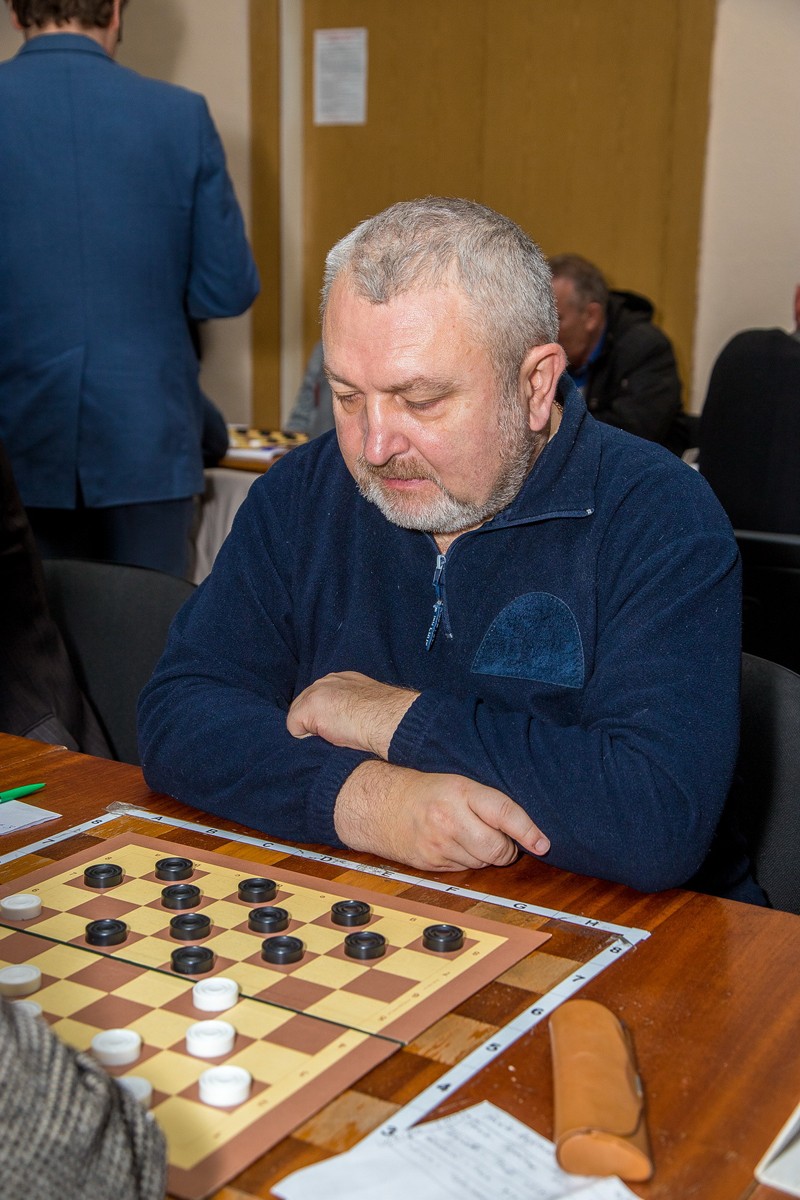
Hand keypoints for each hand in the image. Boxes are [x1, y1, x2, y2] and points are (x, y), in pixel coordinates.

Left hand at [286, 671, 417, 757]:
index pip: (320, 697)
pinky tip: (327, 737)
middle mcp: (326, 681)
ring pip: (298, 716)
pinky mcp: (308, 707)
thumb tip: (344, 721)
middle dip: (314, 721)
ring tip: (333, 736)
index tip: (337, 727)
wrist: (387, 718)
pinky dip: (305, 738)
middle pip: (304, 704)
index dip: (324, 716)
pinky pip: (294, 728)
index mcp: (342, 679)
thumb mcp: (367, 704)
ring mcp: (315, 692)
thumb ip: (352, 705)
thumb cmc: (384, 717)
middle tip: (334, 734)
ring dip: (311, 729)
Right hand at [334, 761, 549, 870]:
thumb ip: (487, 802)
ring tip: (470, 836)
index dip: (527, 830)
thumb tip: (525, 828)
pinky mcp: (431, 863)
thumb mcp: (457, 783)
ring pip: (483, 863)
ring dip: (486, 856)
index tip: (543, 843)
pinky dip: (468, 862)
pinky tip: (455, 845)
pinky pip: (465, 870)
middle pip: (497, 849)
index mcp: (460, 791)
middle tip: (503, 840)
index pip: (503, 812)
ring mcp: (438, 844)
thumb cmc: (425, 791)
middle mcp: (449, 818)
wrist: (380, 804)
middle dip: (507, 849)